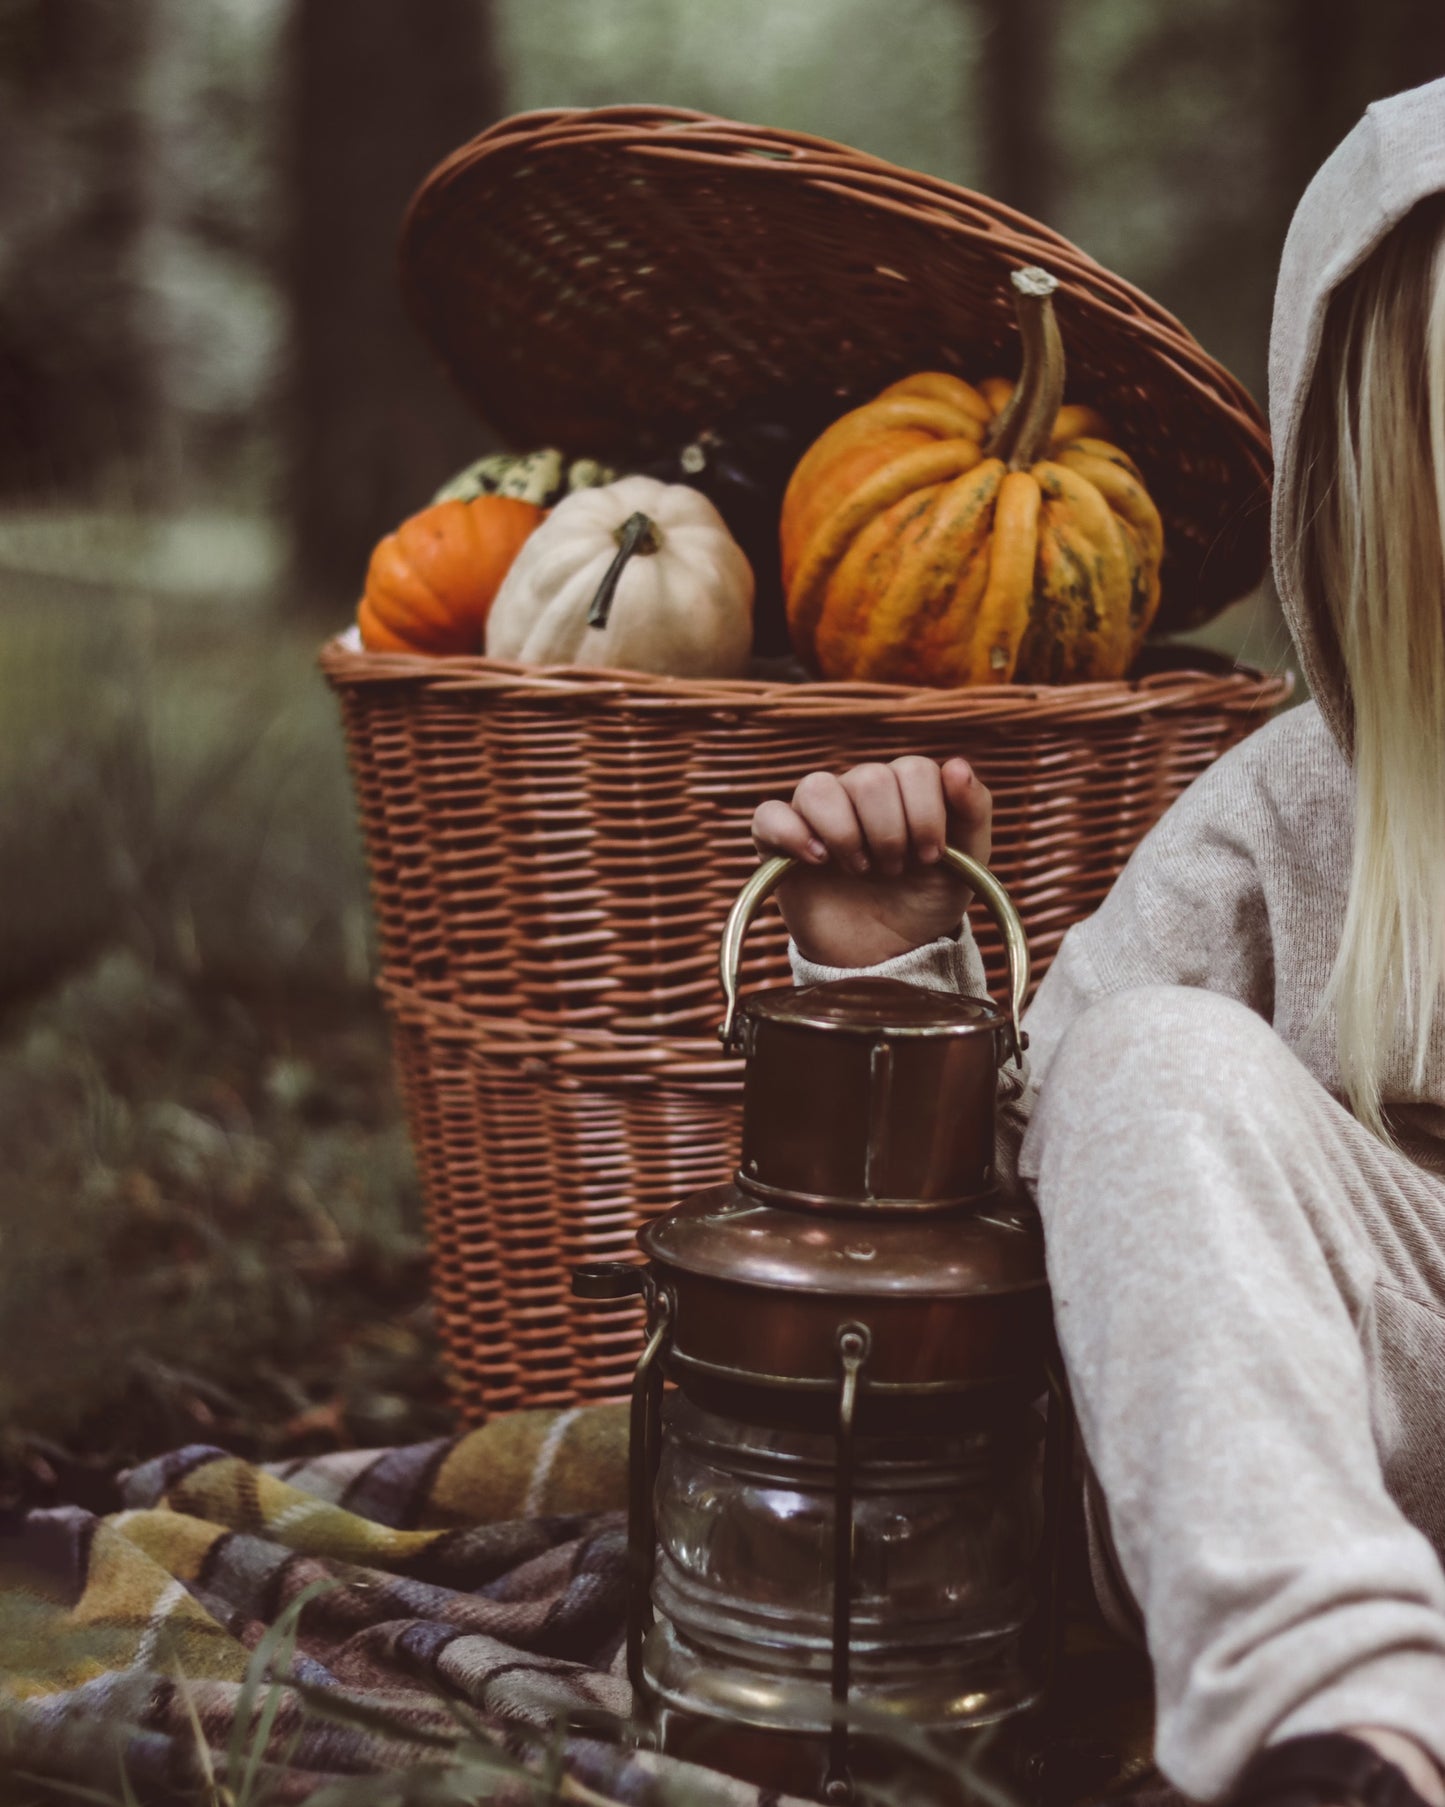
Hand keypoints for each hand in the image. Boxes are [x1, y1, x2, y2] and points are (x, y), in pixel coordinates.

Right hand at [750, 756, 992, 967]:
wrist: (887, 954)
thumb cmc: (924, 901)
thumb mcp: (967, 863)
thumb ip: (974, 811)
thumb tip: (957, 765)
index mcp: (903, 788)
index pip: (913, 768)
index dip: (925, 814)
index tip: (930, 857)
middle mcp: (857, 791)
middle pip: (869, 779)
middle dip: (889, 833)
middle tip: (894, 870)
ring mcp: (816, 814)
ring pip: (819, 788)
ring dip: (846, 834)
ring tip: (859, 870)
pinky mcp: (778, 842)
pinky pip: (770, 815)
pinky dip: (793, 835)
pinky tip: (818, 861)